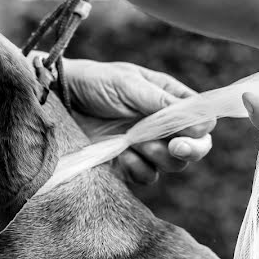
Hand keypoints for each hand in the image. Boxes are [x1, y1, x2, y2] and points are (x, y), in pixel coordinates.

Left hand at [62, 58, 215, 183]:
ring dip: (159, 157)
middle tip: (174, 147)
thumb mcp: (127, 83)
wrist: (56, 101)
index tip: (187, 133)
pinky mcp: (126, 165)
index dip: (200, 130)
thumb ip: (161, 101)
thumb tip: (198, 122)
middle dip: (188, 150)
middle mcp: (162, 125)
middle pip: (194, 147)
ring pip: (172, 165)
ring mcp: (145, 146)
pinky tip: (120, 154)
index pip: (201, 120)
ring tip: (134, 143)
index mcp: (168, 99)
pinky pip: (146, 176)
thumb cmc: (93, 83)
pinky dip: (137, 169)